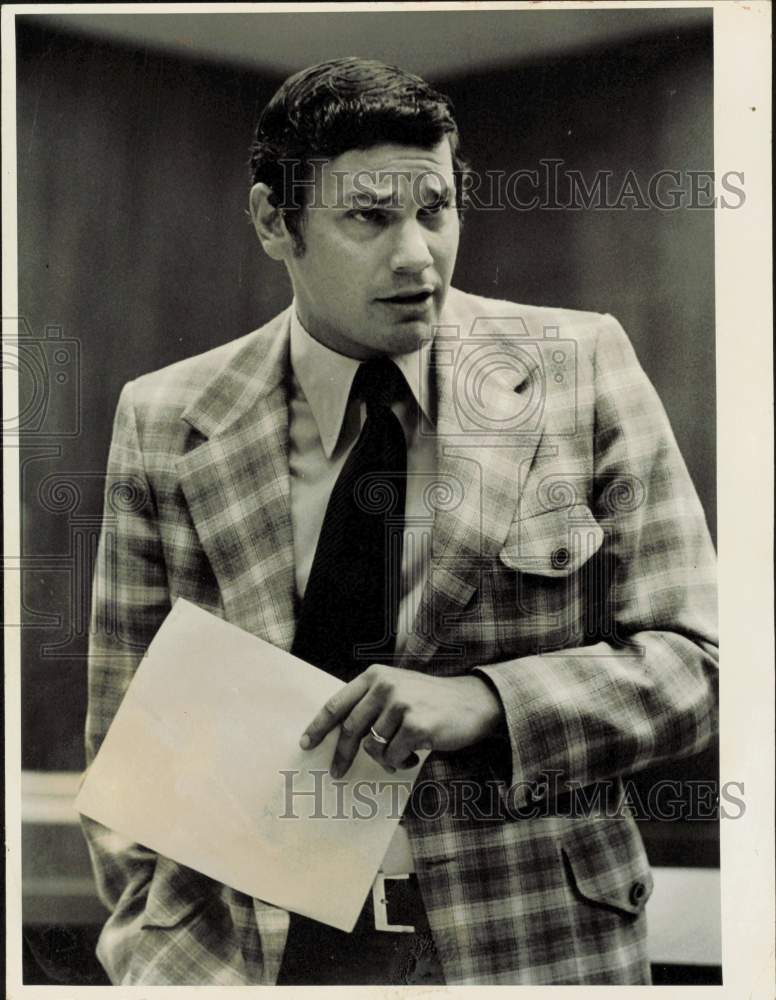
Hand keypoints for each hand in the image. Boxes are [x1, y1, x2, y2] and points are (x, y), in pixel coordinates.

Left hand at [299, 664, 503, 777]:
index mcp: (376, 676)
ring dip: (384, 759)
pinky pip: (394, 756)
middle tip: (337, 772)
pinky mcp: (416, 725)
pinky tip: (415, 756)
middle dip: (342, 755)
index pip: (337, 703)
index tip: (306, 743)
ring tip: (401, 755)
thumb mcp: (398, 689)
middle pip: (350, 729)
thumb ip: (371, 703)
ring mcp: (401, 704)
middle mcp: (385, 686)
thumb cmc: (431, 701)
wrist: (473, 702)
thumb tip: (343, 736)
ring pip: (373, 746)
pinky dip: (401, 763)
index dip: (319, 726)